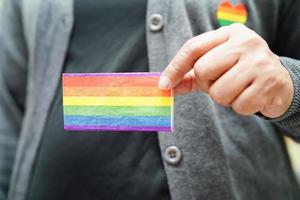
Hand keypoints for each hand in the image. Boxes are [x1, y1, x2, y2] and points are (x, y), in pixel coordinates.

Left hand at [159, 23, 293, 117]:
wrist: (280, 81)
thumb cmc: (241, 71)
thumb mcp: (218, 65)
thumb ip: (192, 75)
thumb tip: (166, 86)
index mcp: (230, 33)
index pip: (193, 47)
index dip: (175, 67)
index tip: (163, 85)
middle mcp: (246, 42)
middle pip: (203, 70)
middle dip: (207, 85)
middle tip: (221, 83)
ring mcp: (260, 61)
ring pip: (219, 92)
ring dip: (224, 98)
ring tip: (238, 89)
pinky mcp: (270, 83)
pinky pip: (239, 106)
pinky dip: (241, 107)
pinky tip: (251, 96)